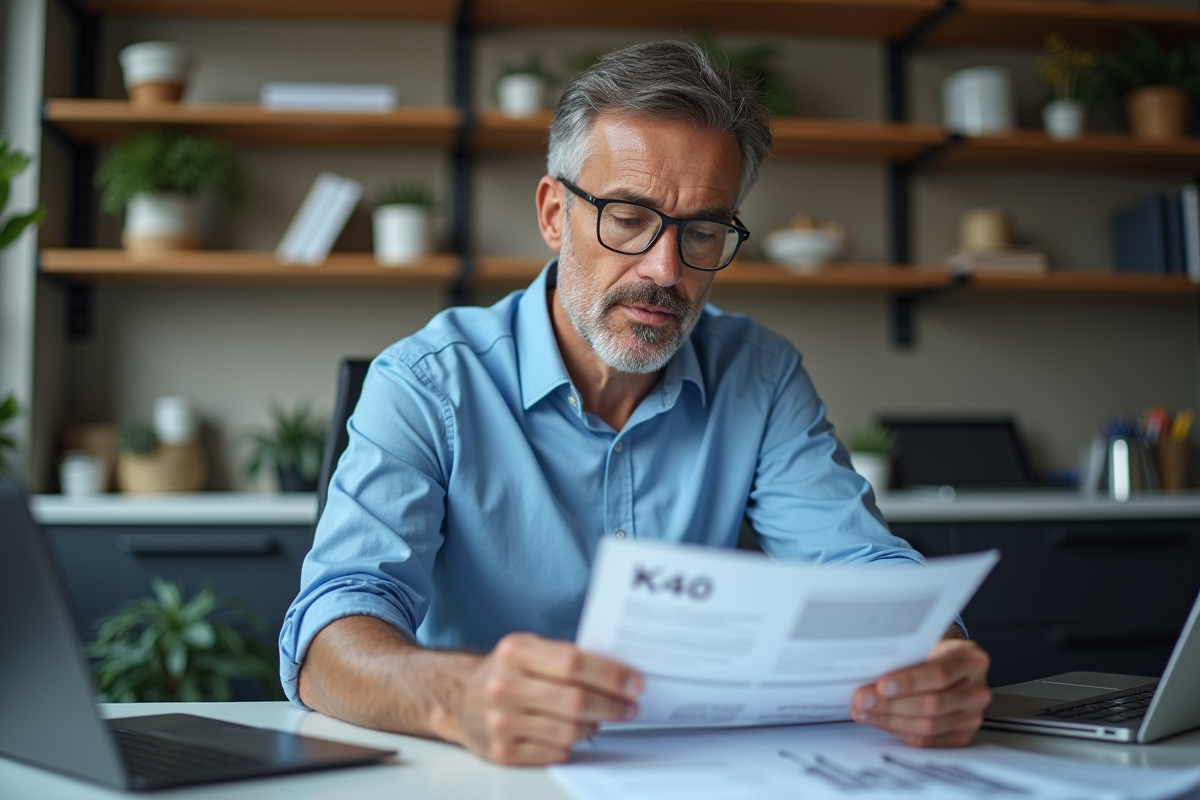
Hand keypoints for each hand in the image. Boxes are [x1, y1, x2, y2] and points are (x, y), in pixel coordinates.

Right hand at [449, 633, 642, 764]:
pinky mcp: (501, 751)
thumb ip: (566, 657)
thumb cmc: (505, 672)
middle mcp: (504, 686)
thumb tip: (618, 673)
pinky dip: (571, 745)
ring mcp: (501, 721)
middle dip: (612, 705)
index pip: (574, 663)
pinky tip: (574, 734)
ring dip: (593, 726)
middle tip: (629, 707)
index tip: (634, 683)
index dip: (610, 675)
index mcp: (515, 652)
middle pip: (574, 700)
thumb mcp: (528, 649)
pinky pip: (554, 753)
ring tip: (600, 719)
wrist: (460, 699)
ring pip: (568, 731)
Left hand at [850, 639, 990, 746]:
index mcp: (971, 661)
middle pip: (932, 704)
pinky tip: (879, 721)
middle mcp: (977, 691)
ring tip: (864, 711)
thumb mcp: (924, 647)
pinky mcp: (961, 736)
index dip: (909, 682)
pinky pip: (927, 741)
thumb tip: (868, 676)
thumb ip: (904, 660)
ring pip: (928, 726)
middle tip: (863, 700)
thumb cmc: (934, 655)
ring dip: (889, 720)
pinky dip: (898, 731)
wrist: (950, 667)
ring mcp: (972, 717)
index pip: (939, 674)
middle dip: (891, 704)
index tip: (881, 685)